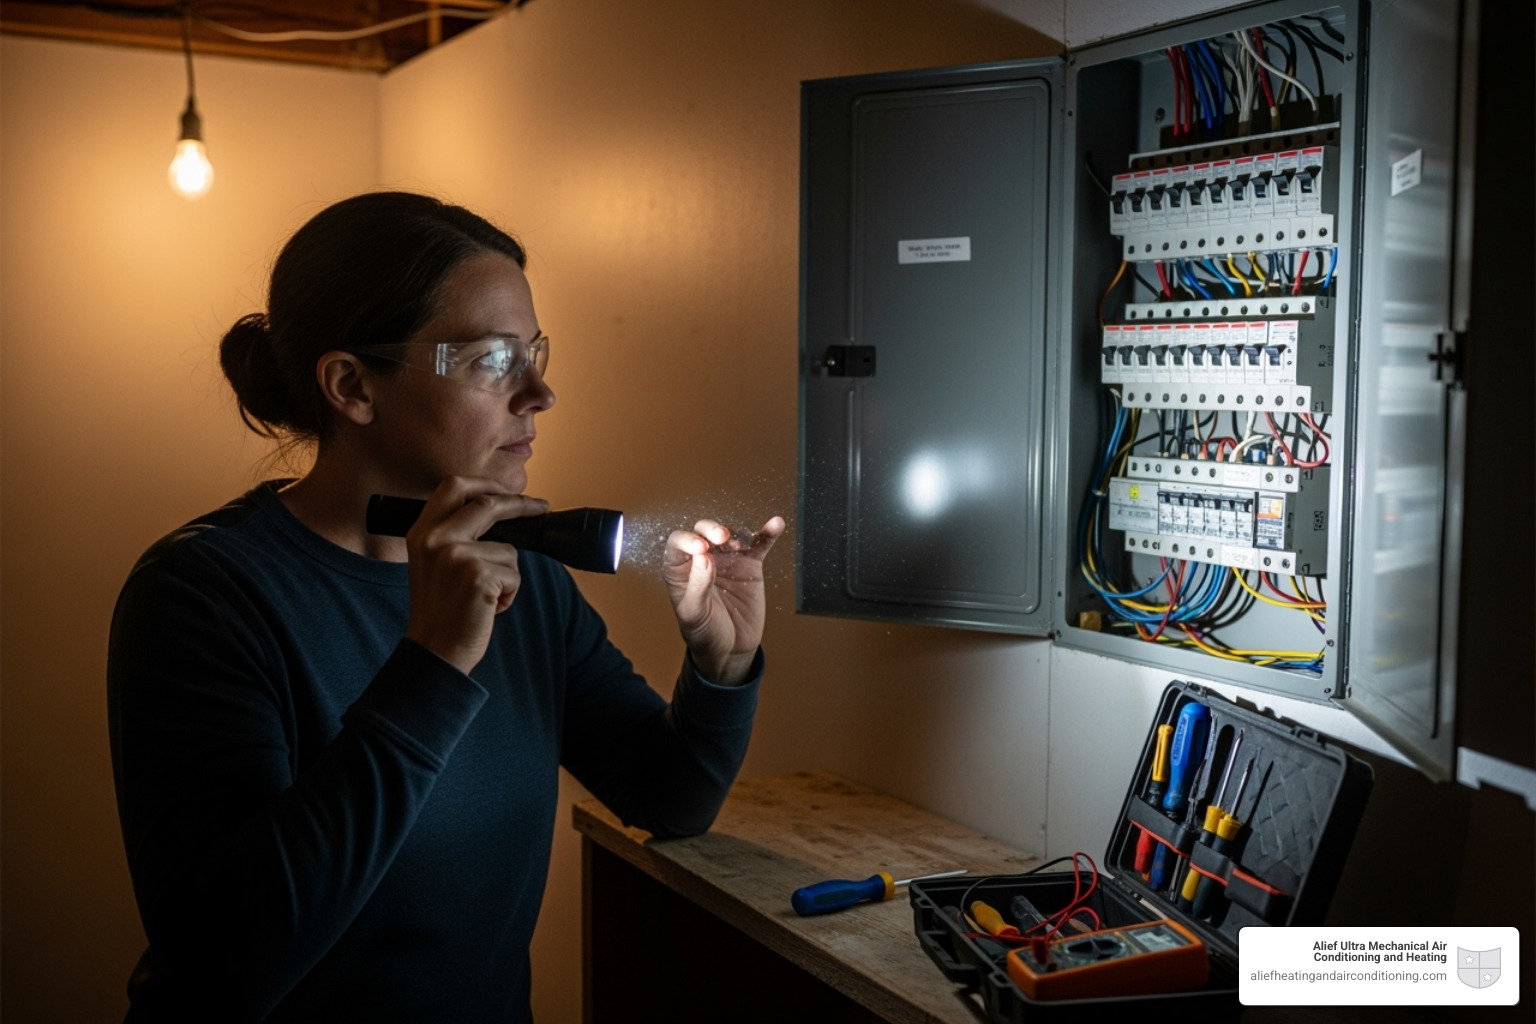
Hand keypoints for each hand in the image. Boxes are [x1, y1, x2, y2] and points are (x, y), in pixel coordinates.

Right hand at [403, 476, 548, 673]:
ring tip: (485, 598)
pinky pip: (514, 575)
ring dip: (508, 575)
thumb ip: (454, 536)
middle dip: (520, 504)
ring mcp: (455, 555)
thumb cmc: (442, 611)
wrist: (434, 651)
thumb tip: (498, 512)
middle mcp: (435, 538)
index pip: (454, 486)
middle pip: (488, 503)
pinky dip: (510, 593)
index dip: (485, 482)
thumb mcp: (434, 564)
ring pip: (509, 549)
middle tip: (541, 507)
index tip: (505, 489)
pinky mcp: (478, 575)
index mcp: (421, 532)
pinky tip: (489, 608)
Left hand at [663, 516, 785, 685]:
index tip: (702, 548)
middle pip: (703, 532)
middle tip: (722, 537)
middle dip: (711, 529)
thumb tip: (704, 557)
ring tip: (742, 545)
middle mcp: (701, 559)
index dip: (687, 540)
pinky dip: (767, 534)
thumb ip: (698, 586)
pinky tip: (775, 524)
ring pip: (730, 534)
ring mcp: (727, 559)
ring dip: (736, 533)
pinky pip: (759, 545)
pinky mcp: (750, 565)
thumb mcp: (694, 615)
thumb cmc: (705, 633)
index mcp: (679, 570)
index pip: (678, 544)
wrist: (731, 649)